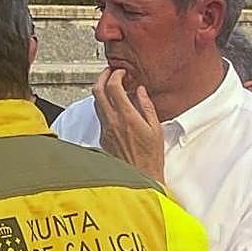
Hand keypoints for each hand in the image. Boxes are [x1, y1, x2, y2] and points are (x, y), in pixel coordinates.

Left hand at [93, 67, 165, 184]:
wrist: (140, 178)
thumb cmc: (151, 157)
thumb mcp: (156, 128)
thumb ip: (147, 106)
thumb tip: (140, 91)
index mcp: (127, 117)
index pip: (113, 87)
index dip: (115, 74)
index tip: (121, 72)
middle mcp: (112, 122)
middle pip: (97, 91)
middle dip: (102, 77)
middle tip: (109, 72)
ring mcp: (105, 130)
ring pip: (96, 103)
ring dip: (101, 91)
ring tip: (112, 87)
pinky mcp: (102, 138)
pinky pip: (100, 117)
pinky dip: (104, 106)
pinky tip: (115, 107)